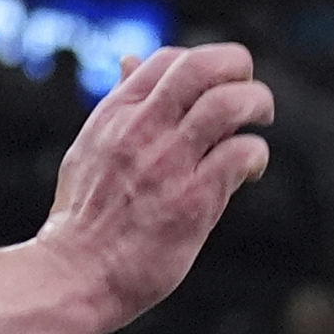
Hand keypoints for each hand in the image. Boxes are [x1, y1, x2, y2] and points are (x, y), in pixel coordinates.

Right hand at [36, 44, 272, 322]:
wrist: (73, 275)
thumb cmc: (83, 218)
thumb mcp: (89, 146)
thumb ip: (117, 104)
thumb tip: (130, 60)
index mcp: (115, 113)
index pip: (169, 59)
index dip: (204, 65)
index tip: (216, 89)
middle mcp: (141, 129)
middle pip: (202, 66)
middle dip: (238, 68)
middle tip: (250, 95)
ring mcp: (167, 162)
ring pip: (229, 104)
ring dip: (257, 105)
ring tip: (260, 123)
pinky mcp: (192, 199)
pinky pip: (240, 154)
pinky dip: (256, 154)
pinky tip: (251, 170)